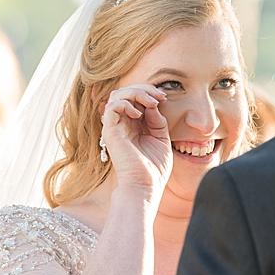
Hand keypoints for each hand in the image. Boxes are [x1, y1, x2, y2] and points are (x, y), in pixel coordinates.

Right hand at [102, 85, 171, 200]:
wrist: (146, 186)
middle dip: (143, 89)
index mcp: (133, 124)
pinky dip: (126, 104)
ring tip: (151, 103)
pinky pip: (112, 107)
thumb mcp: (161, 138)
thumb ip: (157, 120)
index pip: (135, 98)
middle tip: (159, 97)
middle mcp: (122, 123)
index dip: (149, 92)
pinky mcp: (110, 132)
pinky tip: (139, 114)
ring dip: (135, 93)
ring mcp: (115, 127)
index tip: (164, 98)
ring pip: (116, 95)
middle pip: (124, 92)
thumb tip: (154, 103)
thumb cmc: (154, 167)